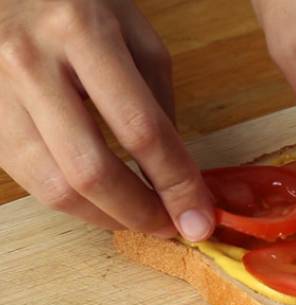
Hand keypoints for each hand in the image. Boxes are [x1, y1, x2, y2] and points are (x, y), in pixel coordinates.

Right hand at [0, 0, 213, 240]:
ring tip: (141, 218)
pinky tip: (104, 203)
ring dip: (107, 217)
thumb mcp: (136, 34)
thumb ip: (158, 101)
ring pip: (55, 187)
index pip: (141, 128)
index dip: (176, 183)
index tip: (200, 217)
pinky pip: (31, 182)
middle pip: (92, 171)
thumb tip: (176, 171)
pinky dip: (76, 203)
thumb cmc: (78, 4)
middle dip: (140, 213)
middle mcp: (30, 63)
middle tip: (172, 226)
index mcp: (82, 32)